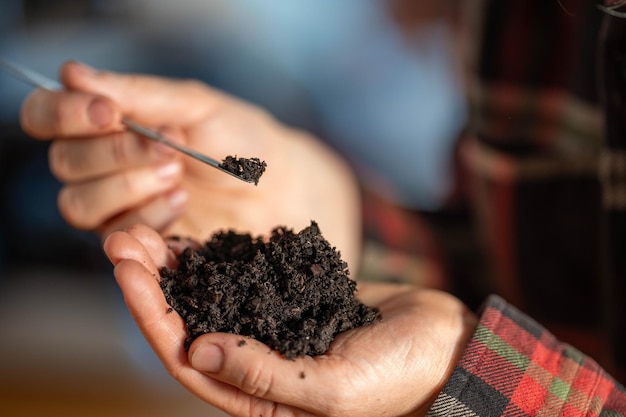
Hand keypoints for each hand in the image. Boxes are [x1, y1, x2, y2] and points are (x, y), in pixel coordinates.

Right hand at [20, 62, 361, 266]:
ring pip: (78, 204)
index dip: (66, 115)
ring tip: (178, 174)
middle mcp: (102, 165)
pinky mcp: (140, 241)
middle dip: (114, 155)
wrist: (277, 188)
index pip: (47, 117)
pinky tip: (183, 202)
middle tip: (170, 149)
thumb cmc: (239, 140)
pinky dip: (149, 217)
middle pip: (63, 164)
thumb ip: (138, 94)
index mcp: (108, 123)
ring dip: (128, 187)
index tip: (110, 113)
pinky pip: (116, 236)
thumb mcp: (195, 106)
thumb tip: (71, 74)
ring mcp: (118, 207)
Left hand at [104, 224, 477, 416]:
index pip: (187, 359)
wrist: (443, 345)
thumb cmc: (400, 376)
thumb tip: (196, 351)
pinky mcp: (288, 304)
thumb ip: (267, 376)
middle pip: (187, 325)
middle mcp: (255, 369)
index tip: (127, 270)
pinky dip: (217, 260)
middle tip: (123, 238)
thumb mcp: (335, 386)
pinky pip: (241, 282)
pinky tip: (196, 235)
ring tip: (147, 229)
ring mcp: (270, 333)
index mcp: (259, 401)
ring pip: (209, 301)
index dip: (151, 315)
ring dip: (177, 269)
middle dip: (152, 285)